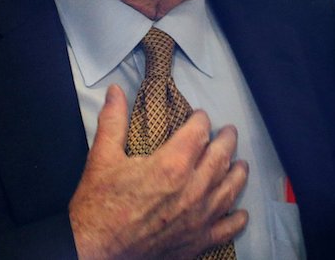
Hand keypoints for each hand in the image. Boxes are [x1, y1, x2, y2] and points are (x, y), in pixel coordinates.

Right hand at [68, 85, 248, 257]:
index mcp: (171, 165)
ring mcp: (198, 217)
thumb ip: (113, 121)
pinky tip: (241, 213)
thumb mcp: (102, 158)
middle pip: (220, 157)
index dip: (201, 120)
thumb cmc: (98, 206)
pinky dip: (237, 219)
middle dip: (226, 141)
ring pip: (229, 189)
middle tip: (228, 133)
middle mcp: (192, 190)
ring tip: (240, 164)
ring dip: (237, 174)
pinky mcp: (197, 241)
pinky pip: (226, 228)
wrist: (94, 252)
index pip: (198, 133)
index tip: (201, 117)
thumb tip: (115, 91)